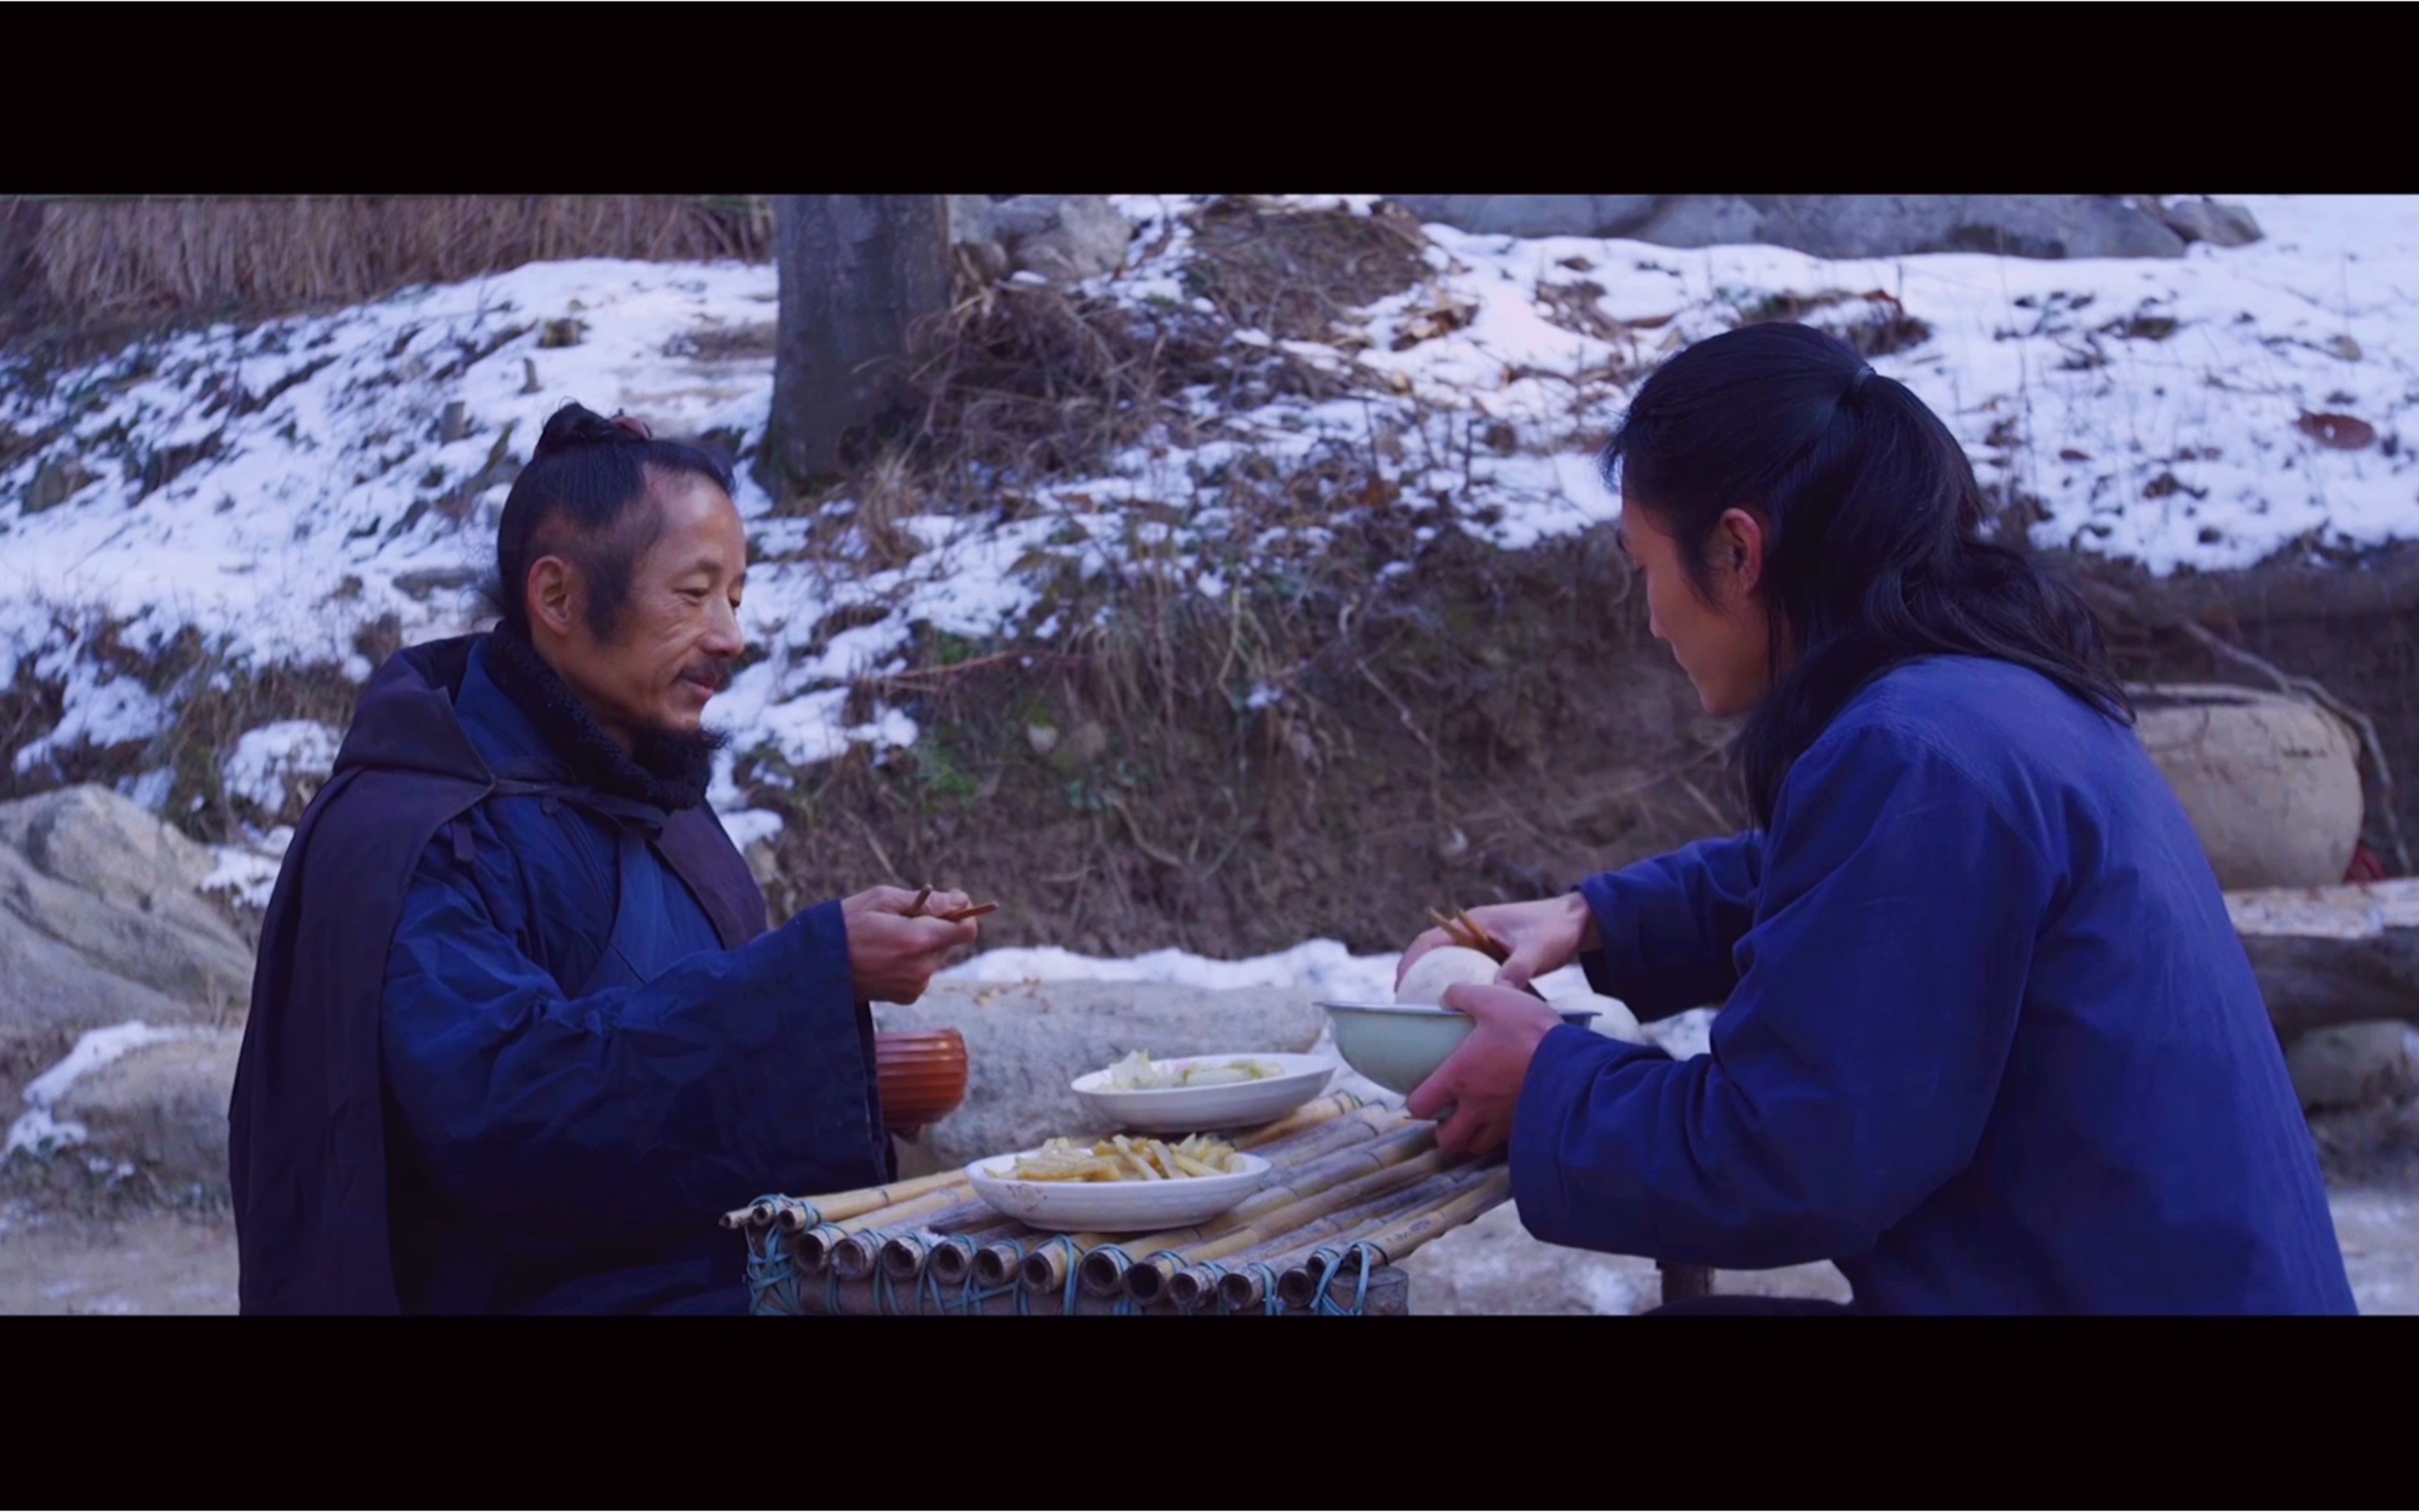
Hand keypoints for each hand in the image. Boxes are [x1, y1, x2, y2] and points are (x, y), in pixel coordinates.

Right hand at [842, 886, 980, 1003]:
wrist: (816, 968)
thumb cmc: (846, 926)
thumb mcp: (882, 900)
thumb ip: (927, 901)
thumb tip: (961, 900)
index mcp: (918, 940)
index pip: (966, 930)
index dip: (962, 914)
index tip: (949, 903)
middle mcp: (922, 967)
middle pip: (948, 941)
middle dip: (934, 927)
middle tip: (901, 918)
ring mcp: (916, 985)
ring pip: (934, 956)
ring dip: (920, 945)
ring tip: (886, 940)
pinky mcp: (907, 997)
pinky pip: (921, 972)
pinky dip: (910, 962)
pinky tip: (884, 958)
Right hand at [1394, 893, 1601, 995]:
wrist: (1576, 922)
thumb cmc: (1555, 929)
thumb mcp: (1536, 950)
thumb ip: (1517, 969)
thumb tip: (1497, 994)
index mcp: (1473, 922)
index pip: (1430, 940)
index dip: (1410, 961)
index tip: (1400, 985)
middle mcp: (1471, 931)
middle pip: (1431, 952)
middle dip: (1414, 975)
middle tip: (1405, 1004)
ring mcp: (1481, 943)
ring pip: (1447, 963)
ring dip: (1433, 981)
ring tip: (1424, 1010)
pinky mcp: (1492, 955)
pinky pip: (1465, 971)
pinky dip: (1455, 986)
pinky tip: (1456, 1009)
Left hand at [1404, 983, 1564, 1154]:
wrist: (1575, 1061)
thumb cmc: (1529, 1031)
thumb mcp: (1492, 998)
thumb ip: (1462, 995)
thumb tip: (1446, 999)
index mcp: (1459, 1078)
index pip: (1419, 1106)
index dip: (1416, 1102)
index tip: (1424, 1094)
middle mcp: (1477, 1108)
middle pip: (1448, 1140)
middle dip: (1444, 1131)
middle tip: (1450, 1114)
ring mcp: (1504, 1122)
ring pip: (1477, 1146)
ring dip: (1472, 1136)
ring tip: (1476, 1119)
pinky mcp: (1528, 1127)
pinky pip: (1507, 1143)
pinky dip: (1501, 1136)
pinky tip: (1507, 1118)